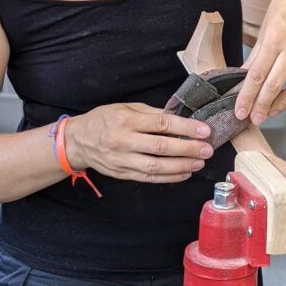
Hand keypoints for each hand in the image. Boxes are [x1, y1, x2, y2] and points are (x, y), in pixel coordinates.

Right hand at [65, 102, 213, 183]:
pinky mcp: (123, 174)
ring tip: (199, 163)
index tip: (204, 130)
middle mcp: (124, 141)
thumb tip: (178, 119)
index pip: (161, 124)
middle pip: (161, 147)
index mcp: (126, 120)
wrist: (78, 141)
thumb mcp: (125, 107)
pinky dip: (169, 177)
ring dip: (181, 166)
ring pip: (156, 166)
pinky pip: (149, 178)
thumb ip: (151, 113)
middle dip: (188, 149)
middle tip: (207, 150)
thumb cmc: (104, 120)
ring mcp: (122, 160)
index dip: (185, 128)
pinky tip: (184, 174)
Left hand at [235, 0, 285, 124]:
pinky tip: (285, 97)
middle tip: (251, 119)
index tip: (239, 109)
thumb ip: (258, 52)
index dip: (246, 95)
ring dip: (280, 105)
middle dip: (260, 106)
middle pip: (274, 85)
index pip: (257, 74)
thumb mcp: (267, 23)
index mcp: (275, 37)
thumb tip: (246, 74)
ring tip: (268, 114)